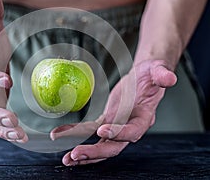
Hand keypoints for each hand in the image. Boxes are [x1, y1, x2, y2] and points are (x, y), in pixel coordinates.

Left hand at [51, 60, 176, 165]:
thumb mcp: (158, 70)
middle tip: (76, 154)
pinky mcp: (106, 121)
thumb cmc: (151, 75)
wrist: (143, 78)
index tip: (103, 130)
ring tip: (67, 158)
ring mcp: (117, 126)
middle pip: (114, 146)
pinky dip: (75, 134)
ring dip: (84, 153)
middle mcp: (129, 126)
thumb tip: (169, 78)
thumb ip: (162, 75)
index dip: (119, 133)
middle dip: (95, 152)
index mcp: (144, 117)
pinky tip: (60, 135)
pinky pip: (89, 131)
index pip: (133, 131)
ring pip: (100, 144)